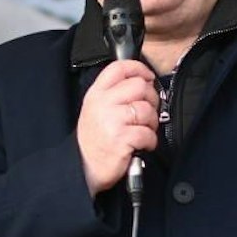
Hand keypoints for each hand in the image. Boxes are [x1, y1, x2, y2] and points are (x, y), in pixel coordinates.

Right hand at [76, 59, 158, 194]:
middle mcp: (103, 103)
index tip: (148, 77)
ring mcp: (112, 121)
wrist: (84, 168)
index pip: (119, 68)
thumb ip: (113, 93)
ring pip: (147, 109)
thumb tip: (142, 82)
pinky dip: (150, 141)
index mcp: (96, 94)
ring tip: (142, 130)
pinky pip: (148, 132)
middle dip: (151, 99)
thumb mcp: (95, 109)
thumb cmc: (94, 140)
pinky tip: (142, 144)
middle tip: (146, 112)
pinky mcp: (122, 138)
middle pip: (139, 86)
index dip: (139, 69)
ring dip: (151, 122)